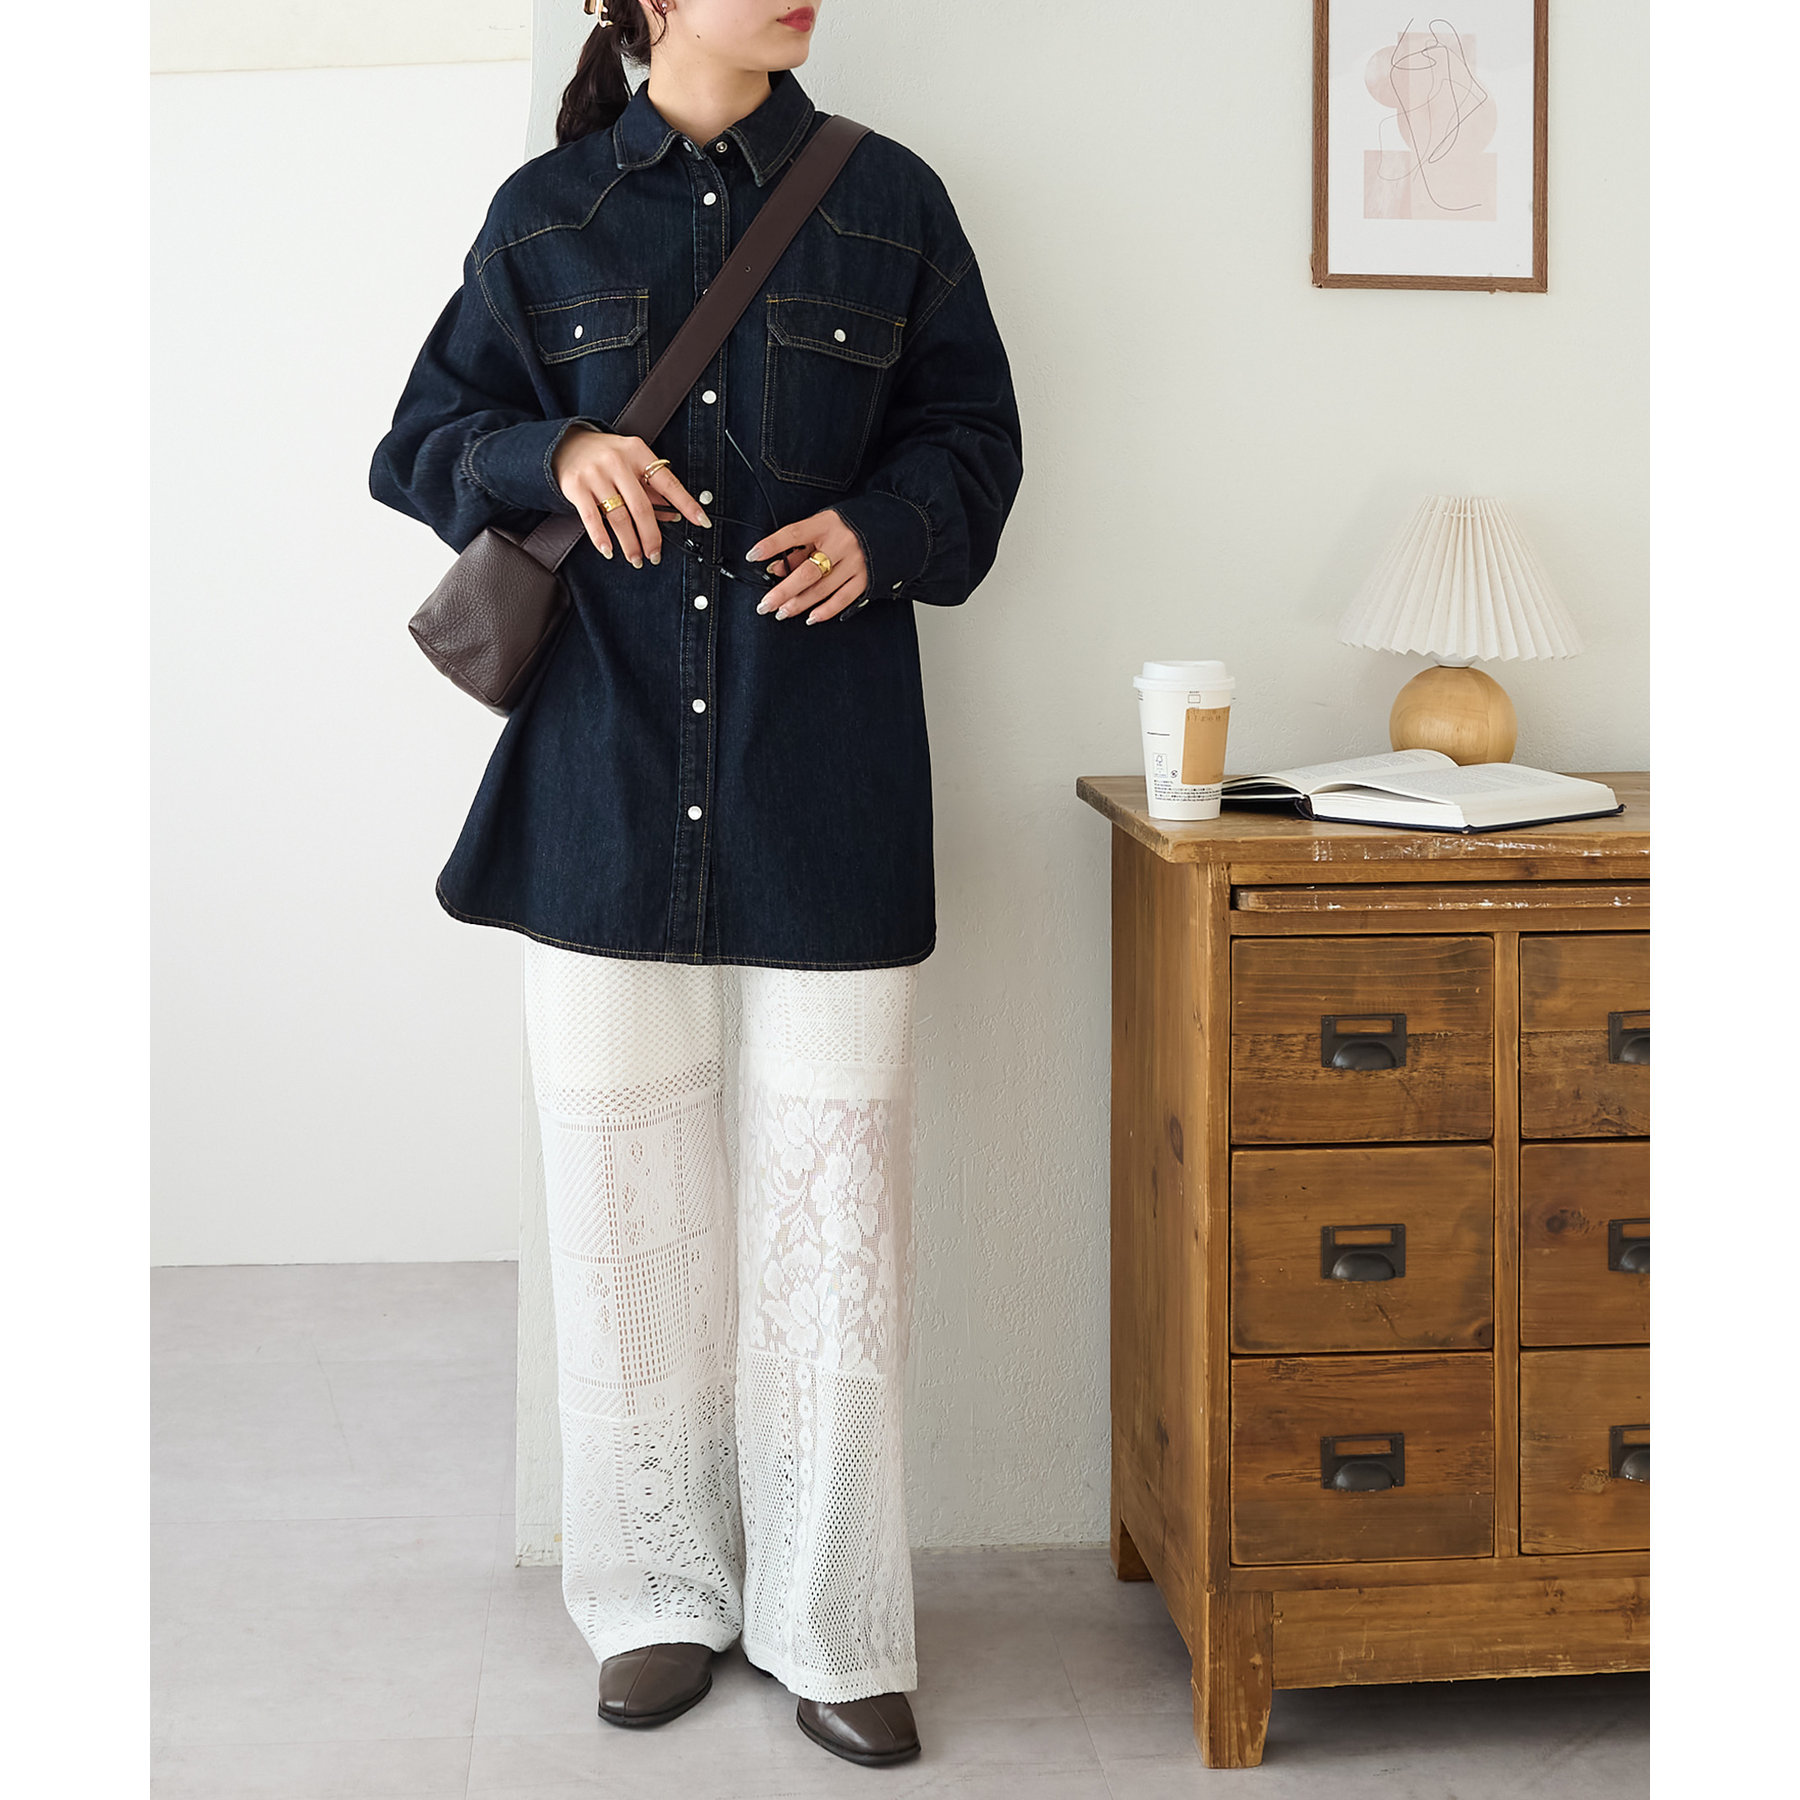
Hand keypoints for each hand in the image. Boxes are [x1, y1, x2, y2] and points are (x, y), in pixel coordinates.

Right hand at [551, 427, 710, 567]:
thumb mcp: (632, 463)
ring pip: (619, 516)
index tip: (701, 521)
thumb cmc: (606, 456)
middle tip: (655, 555)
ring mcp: (595, 474)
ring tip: (636, 558)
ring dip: (629, 543)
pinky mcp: (576, 486)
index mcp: (637, 452)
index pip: (668, 482)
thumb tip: (674, 515)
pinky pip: (591, 519)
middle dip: (651, 536)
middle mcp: (617, 461)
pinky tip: (609, 550)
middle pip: (642, 507)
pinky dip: (601, 538)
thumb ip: (651, 488)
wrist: (566, 444)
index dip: (686, 504)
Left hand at [744, 510, 867, 623]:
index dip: (771, 544)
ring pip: (822, 589)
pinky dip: (825, 611)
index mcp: (828, 523)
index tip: (752, 555)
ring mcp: (856, 563)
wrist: (896, 526)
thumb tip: (776, 567)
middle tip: (765, 604)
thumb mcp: (825, 525)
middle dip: (783, 591)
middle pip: (807, 572)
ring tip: (781, 612)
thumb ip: (801, 545)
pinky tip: (810, 617)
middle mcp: (842, 544)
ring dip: (799, 604)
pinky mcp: (867, 579)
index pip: (793, 533)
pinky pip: (843, 599)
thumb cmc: (852, 525)